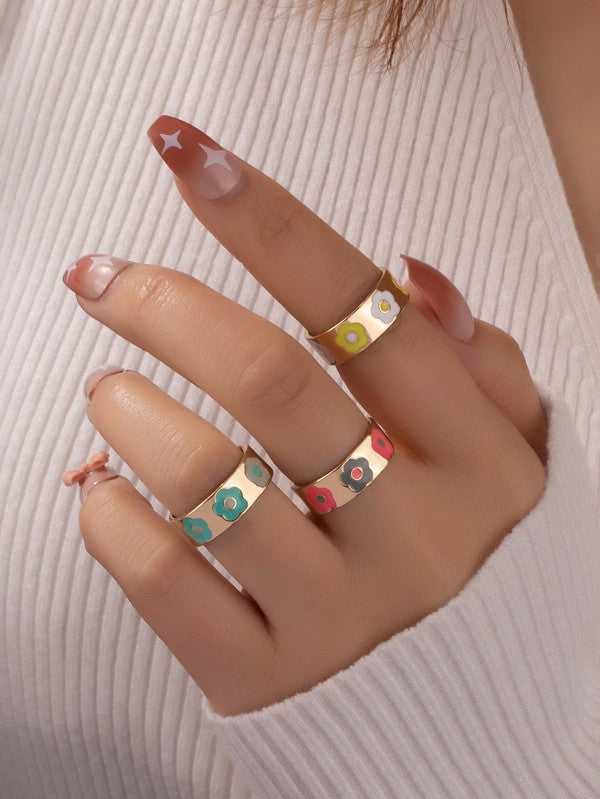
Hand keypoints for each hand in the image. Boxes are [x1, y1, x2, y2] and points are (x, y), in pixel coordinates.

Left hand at [61, 115, 546, 716]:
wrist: (470, 722)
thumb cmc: (476, 564)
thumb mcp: (515, 464)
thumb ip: (485, 369)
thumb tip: (414, 272)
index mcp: (482, 464)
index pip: (364, 312)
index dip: (269, 220)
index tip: (189, 155)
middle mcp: (415, 535)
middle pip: (272, 381)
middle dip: (166, 303)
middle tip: (100, 276)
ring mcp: (339, 616)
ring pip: (209, 480)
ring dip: (130, 409)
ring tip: (106, 387)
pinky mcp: (268, 679)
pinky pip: (164, 583)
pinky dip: (109, 516)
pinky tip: (102, 488)